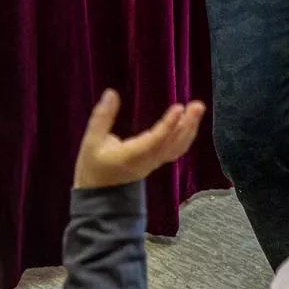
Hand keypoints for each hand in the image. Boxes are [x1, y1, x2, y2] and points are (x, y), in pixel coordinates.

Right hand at [74, 88, 206, 188]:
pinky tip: (190, 122)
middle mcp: (147, 160)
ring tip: (197, 109)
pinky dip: (186, 136)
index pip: (155, 140)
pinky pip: (176, 150)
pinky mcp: (156, 161)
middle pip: (172, 143)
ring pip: (177, 147)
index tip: (179, 107)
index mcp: (131, 156)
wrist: (100, 194)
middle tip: (198, 105)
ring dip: (189, 128)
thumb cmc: (94, 166)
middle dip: (187, 124)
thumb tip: (111, 93)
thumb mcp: (91, 142)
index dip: (168, 124)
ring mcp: (154, 163)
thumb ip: (102, 117)